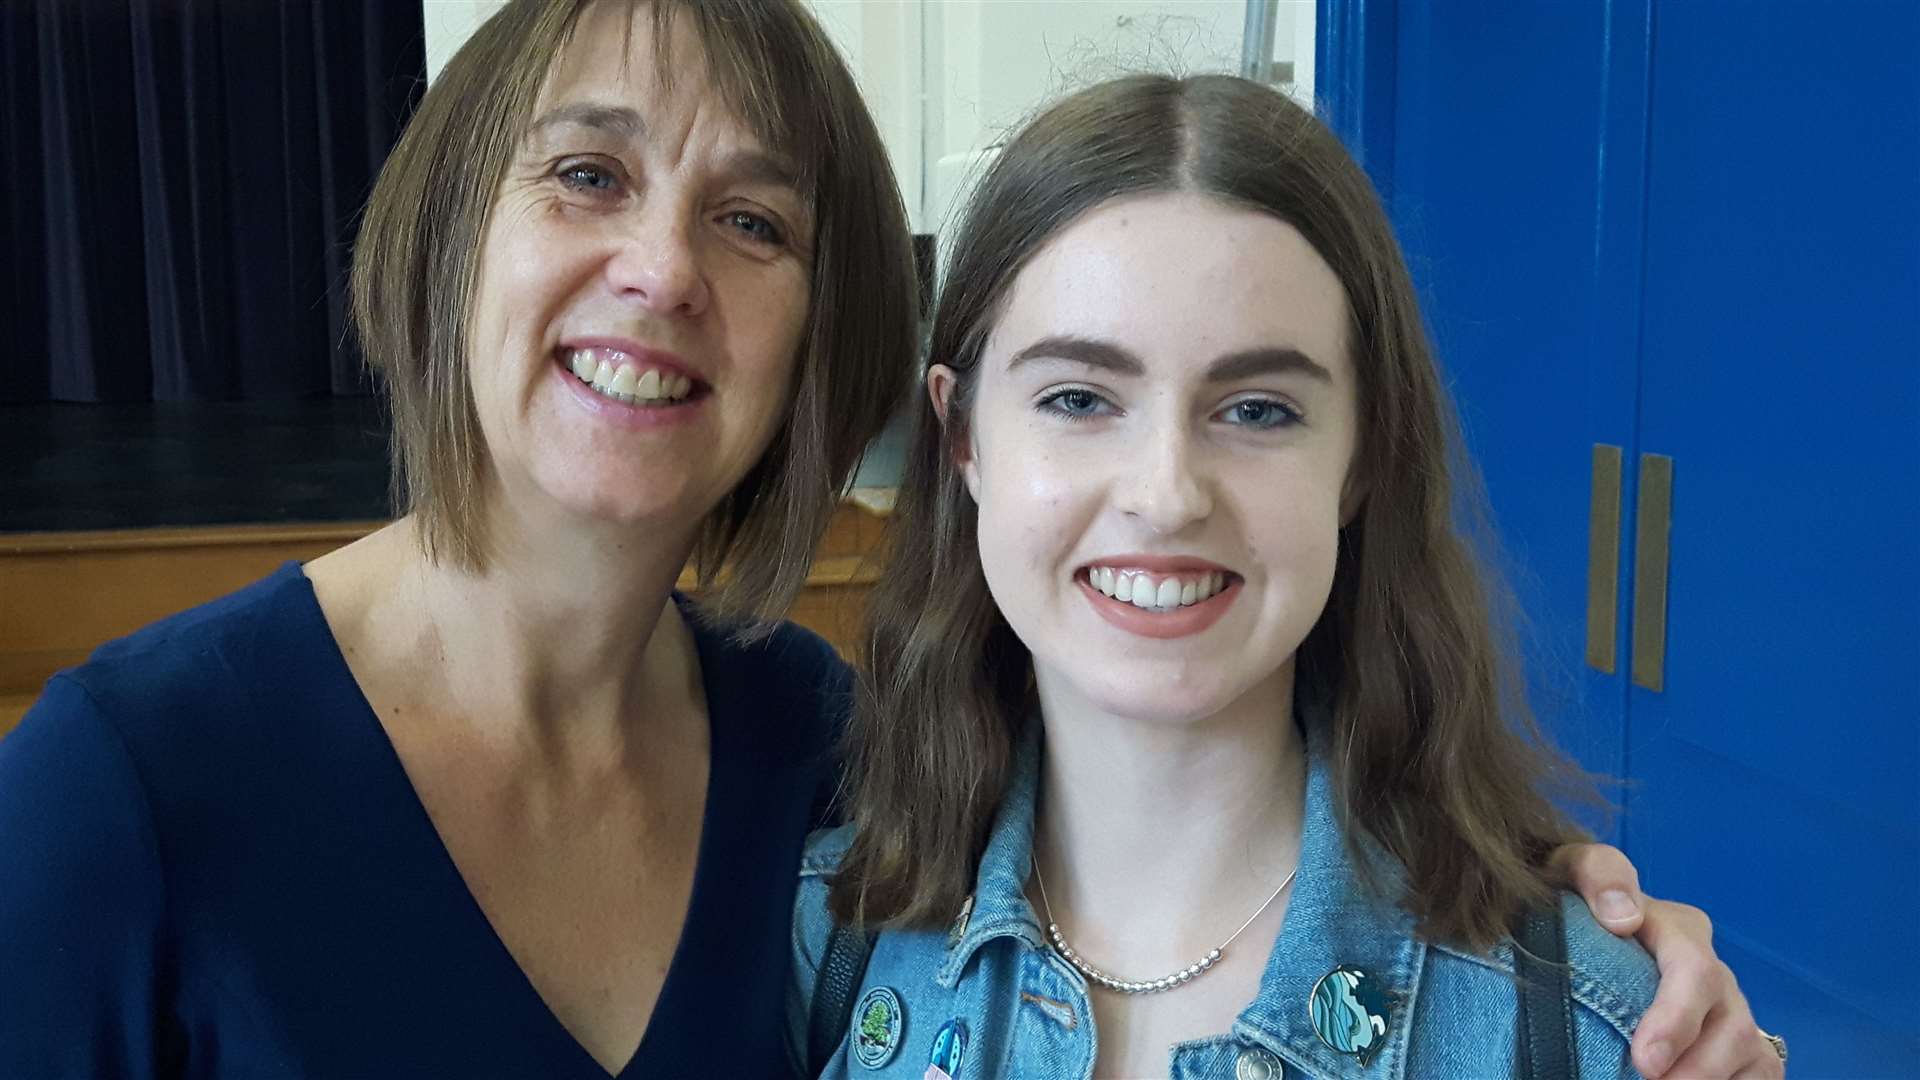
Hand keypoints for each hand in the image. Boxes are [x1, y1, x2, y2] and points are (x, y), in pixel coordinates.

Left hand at [1553, 843, 1785, 1078]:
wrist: (1581, 925)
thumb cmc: (1577, 900)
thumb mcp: (1574, 869)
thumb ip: (1599, 875)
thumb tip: (1623, 917)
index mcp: (1680, 929)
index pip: (1695, 971)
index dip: (1676, 1019)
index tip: (1645, 1060)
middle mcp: (1714, 971)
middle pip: (1732, 1024)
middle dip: (1697, 1067)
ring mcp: (1730, 1007)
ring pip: (1751, 1050)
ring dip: (1713, 1077)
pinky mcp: (1738, 1040)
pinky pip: (1762, 1068)